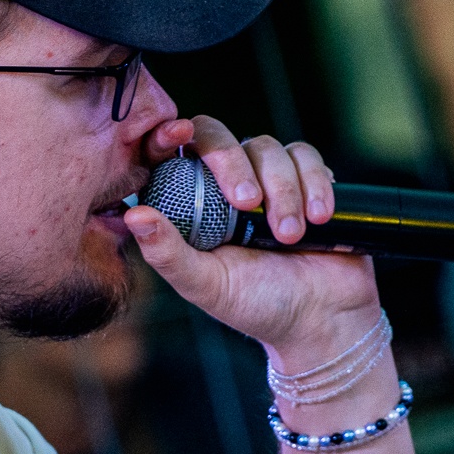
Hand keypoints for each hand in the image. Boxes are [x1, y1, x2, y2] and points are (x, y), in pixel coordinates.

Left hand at [123, 116, 380, 363]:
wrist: (321, 319)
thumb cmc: (256, 305)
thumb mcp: (206, 284)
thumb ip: (168, 253)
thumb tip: (133, 215)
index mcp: (188, 203)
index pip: (169, 150)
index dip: (167, 134)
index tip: (177, 135)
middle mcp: (224, 183)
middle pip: (216, 135)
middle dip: (232, 163)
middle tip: (249, 203)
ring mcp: (266, 177)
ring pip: (266, 147)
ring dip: (281, 190)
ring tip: (289, 236)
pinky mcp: (306, 178)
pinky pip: (306, 156)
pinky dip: (314, 182)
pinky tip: (318, 218)